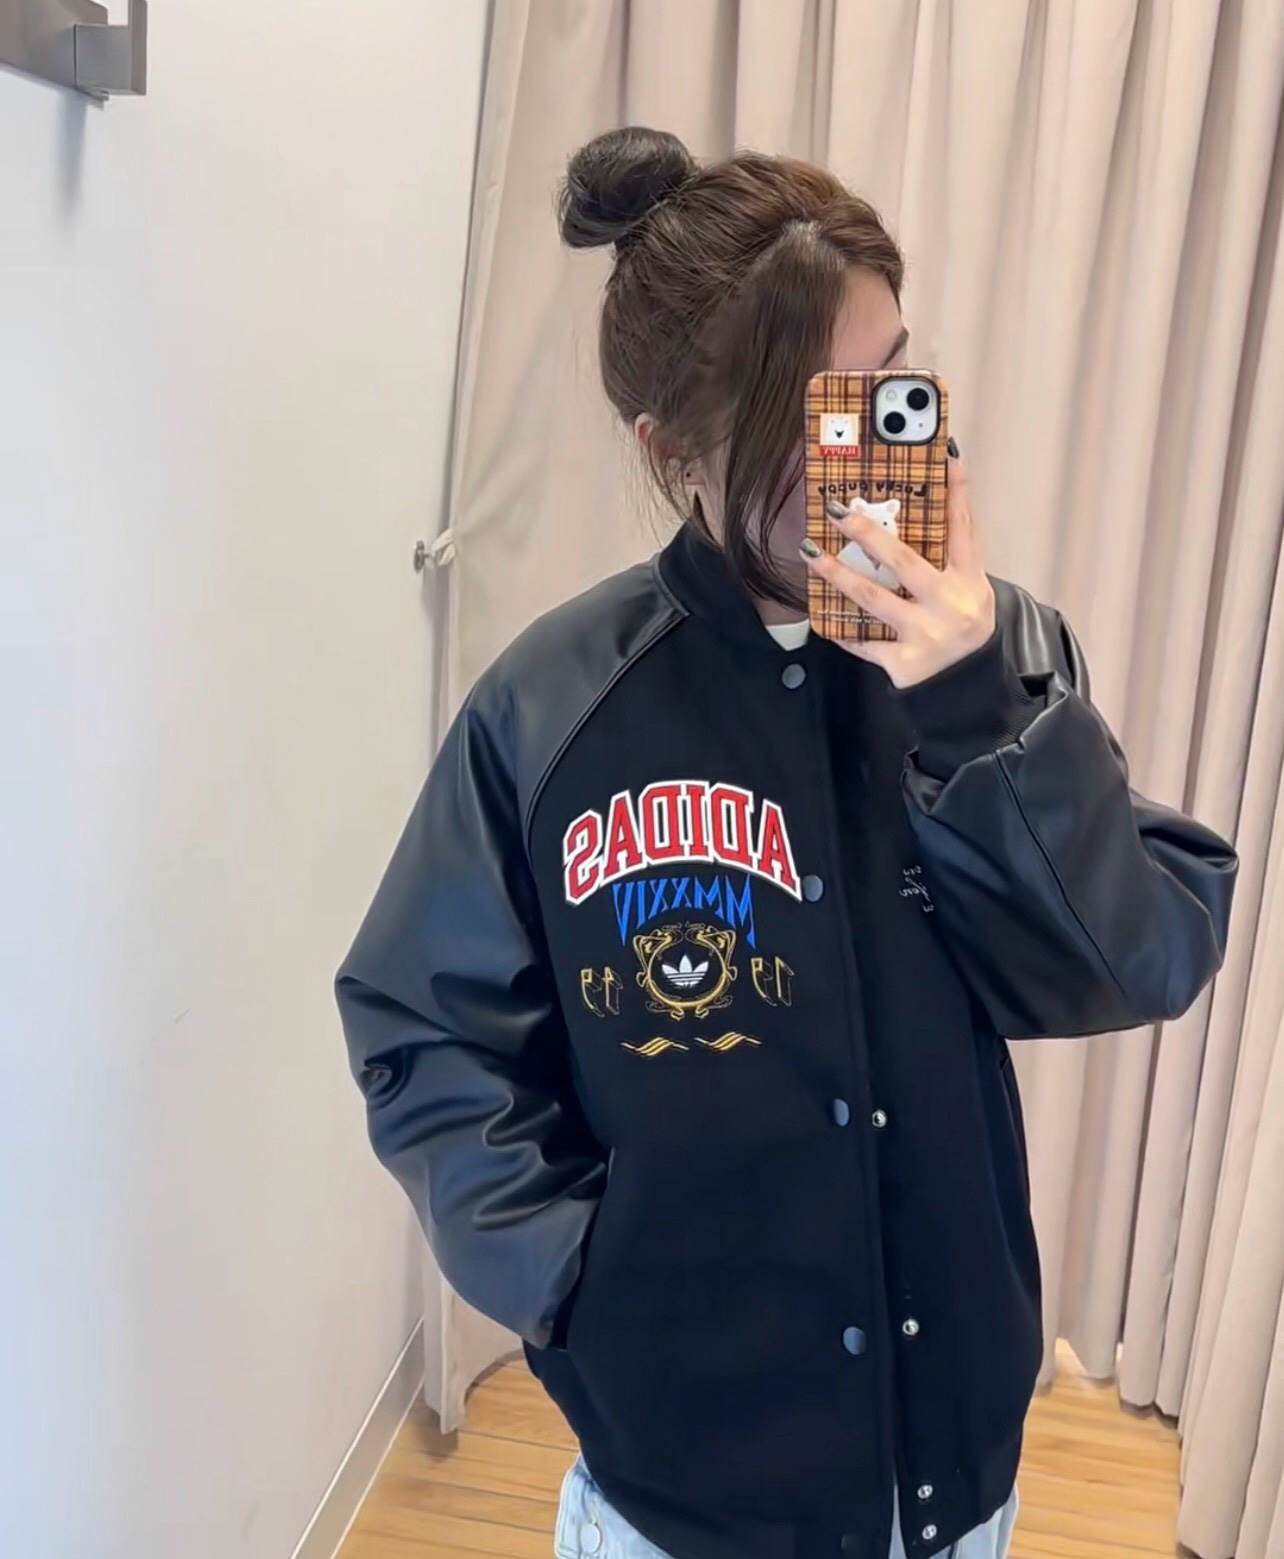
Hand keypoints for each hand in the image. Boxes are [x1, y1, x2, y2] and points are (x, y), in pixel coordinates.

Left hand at [802, 450, 995, 687]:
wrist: (969, 688)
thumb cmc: (961, 628)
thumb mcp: (968, 591)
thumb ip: (945, 559)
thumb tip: (909, 514)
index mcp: (969, 580)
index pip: (962, 526)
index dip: (955, 489)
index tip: (945, 453)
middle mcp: (950, 604)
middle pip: (904, 560)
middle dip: (867, 532)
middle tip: (838, 509)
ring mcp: (926, 634)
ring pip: (873, 598)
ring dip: (837, 573)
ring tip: (810, 552)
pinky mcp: (904, 663)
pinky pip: (864, 641)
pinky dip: (841, 628)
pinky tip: (819, 614)